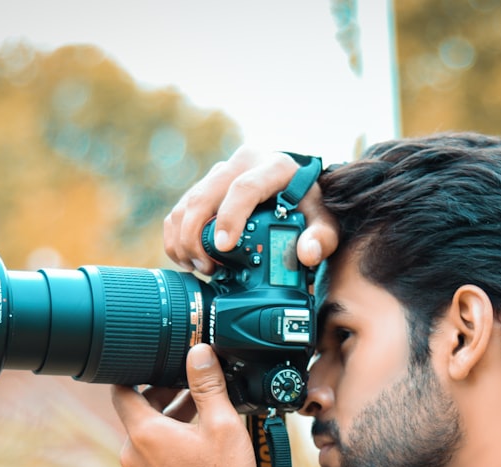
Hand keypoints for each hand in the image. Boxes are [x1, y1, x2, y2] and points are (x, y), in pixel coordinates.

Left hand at [111, 344, 257, 466]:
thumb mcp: (221, 423)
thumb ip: (207, 384)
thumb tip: (199, 352)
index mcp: (144, 433)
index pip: (121, 389)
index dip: (136, 369)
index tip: (156, 359)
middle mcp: (133, 452)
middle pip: (138, 408)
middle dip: (163, 390)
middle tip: (192, 380)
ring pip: (149, 429)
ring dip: (171, 413)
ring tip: (204, 405)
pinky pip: (155, 449)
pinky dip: (172, 435)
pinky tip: (201, 433)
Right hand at [163, 146, 339, 273]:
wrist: (299, 189)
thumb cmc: (311, 207)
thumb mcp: (324, 221)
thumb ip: (321, 237)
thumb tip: (307, 254)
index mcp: (274, 167)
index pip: (244, 188)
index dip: (230, 217)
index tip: (224, 247)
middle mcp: (243, 164)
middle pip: (204, 195)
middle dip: (197, 236)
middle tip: (208, 268)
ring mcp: (221, 173)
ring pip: (186, 204)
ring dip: (183, 239)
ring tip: (200, 268)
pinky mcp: (205, 186)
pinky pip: (179, 210)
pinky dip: (176, 237)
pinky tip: (188, 260)